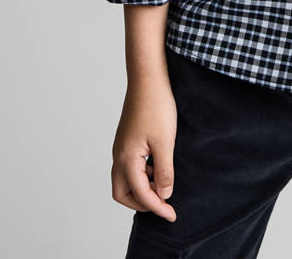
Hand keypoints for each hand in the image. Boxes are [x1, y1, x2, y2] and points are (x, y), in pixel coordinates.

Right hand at [110, 76, 178, 221]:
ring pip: (125, 179)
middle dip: (141, 203)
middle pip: (122, 193)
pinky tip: (159, 165)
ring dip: (142, 187)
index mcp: (127, 158)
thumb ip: (165, 171)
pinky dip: (142, 173)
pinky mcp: (127, 139)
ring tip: (164, 182)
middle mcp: (119, 155)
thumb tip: (164, 195)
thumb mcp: (166, 141)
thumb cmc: (157, 105)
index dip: (157, 207)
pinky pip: (129, 166)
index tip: (172, 215)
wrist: (148, 78)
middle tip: (163, 204)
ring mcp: (121, 146)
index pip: (140, 194)